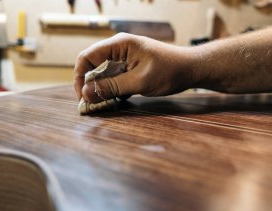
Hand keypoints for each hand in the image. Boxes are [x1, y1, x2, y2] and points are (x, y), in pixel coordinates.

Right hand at [74, 33, 197, 102]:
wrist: (192, 69)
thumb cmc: (170, 71)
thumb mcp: (140, 82)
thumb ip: (112, 86)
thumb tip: (86, 93)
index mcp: (119, 44)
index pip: (87, 57)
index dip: (80, 77)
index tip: (83, 96)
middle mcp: (119, 48)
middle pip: (92, 65)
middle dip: (89, 85)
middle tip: (91, 104)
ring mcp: (125, 57)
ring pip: (102, 73)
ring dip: (101, 89)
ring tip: (102, 105)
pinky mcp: (130, 67)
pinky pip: (114, 77)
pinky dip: (112, 89)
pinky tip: (114, 101)